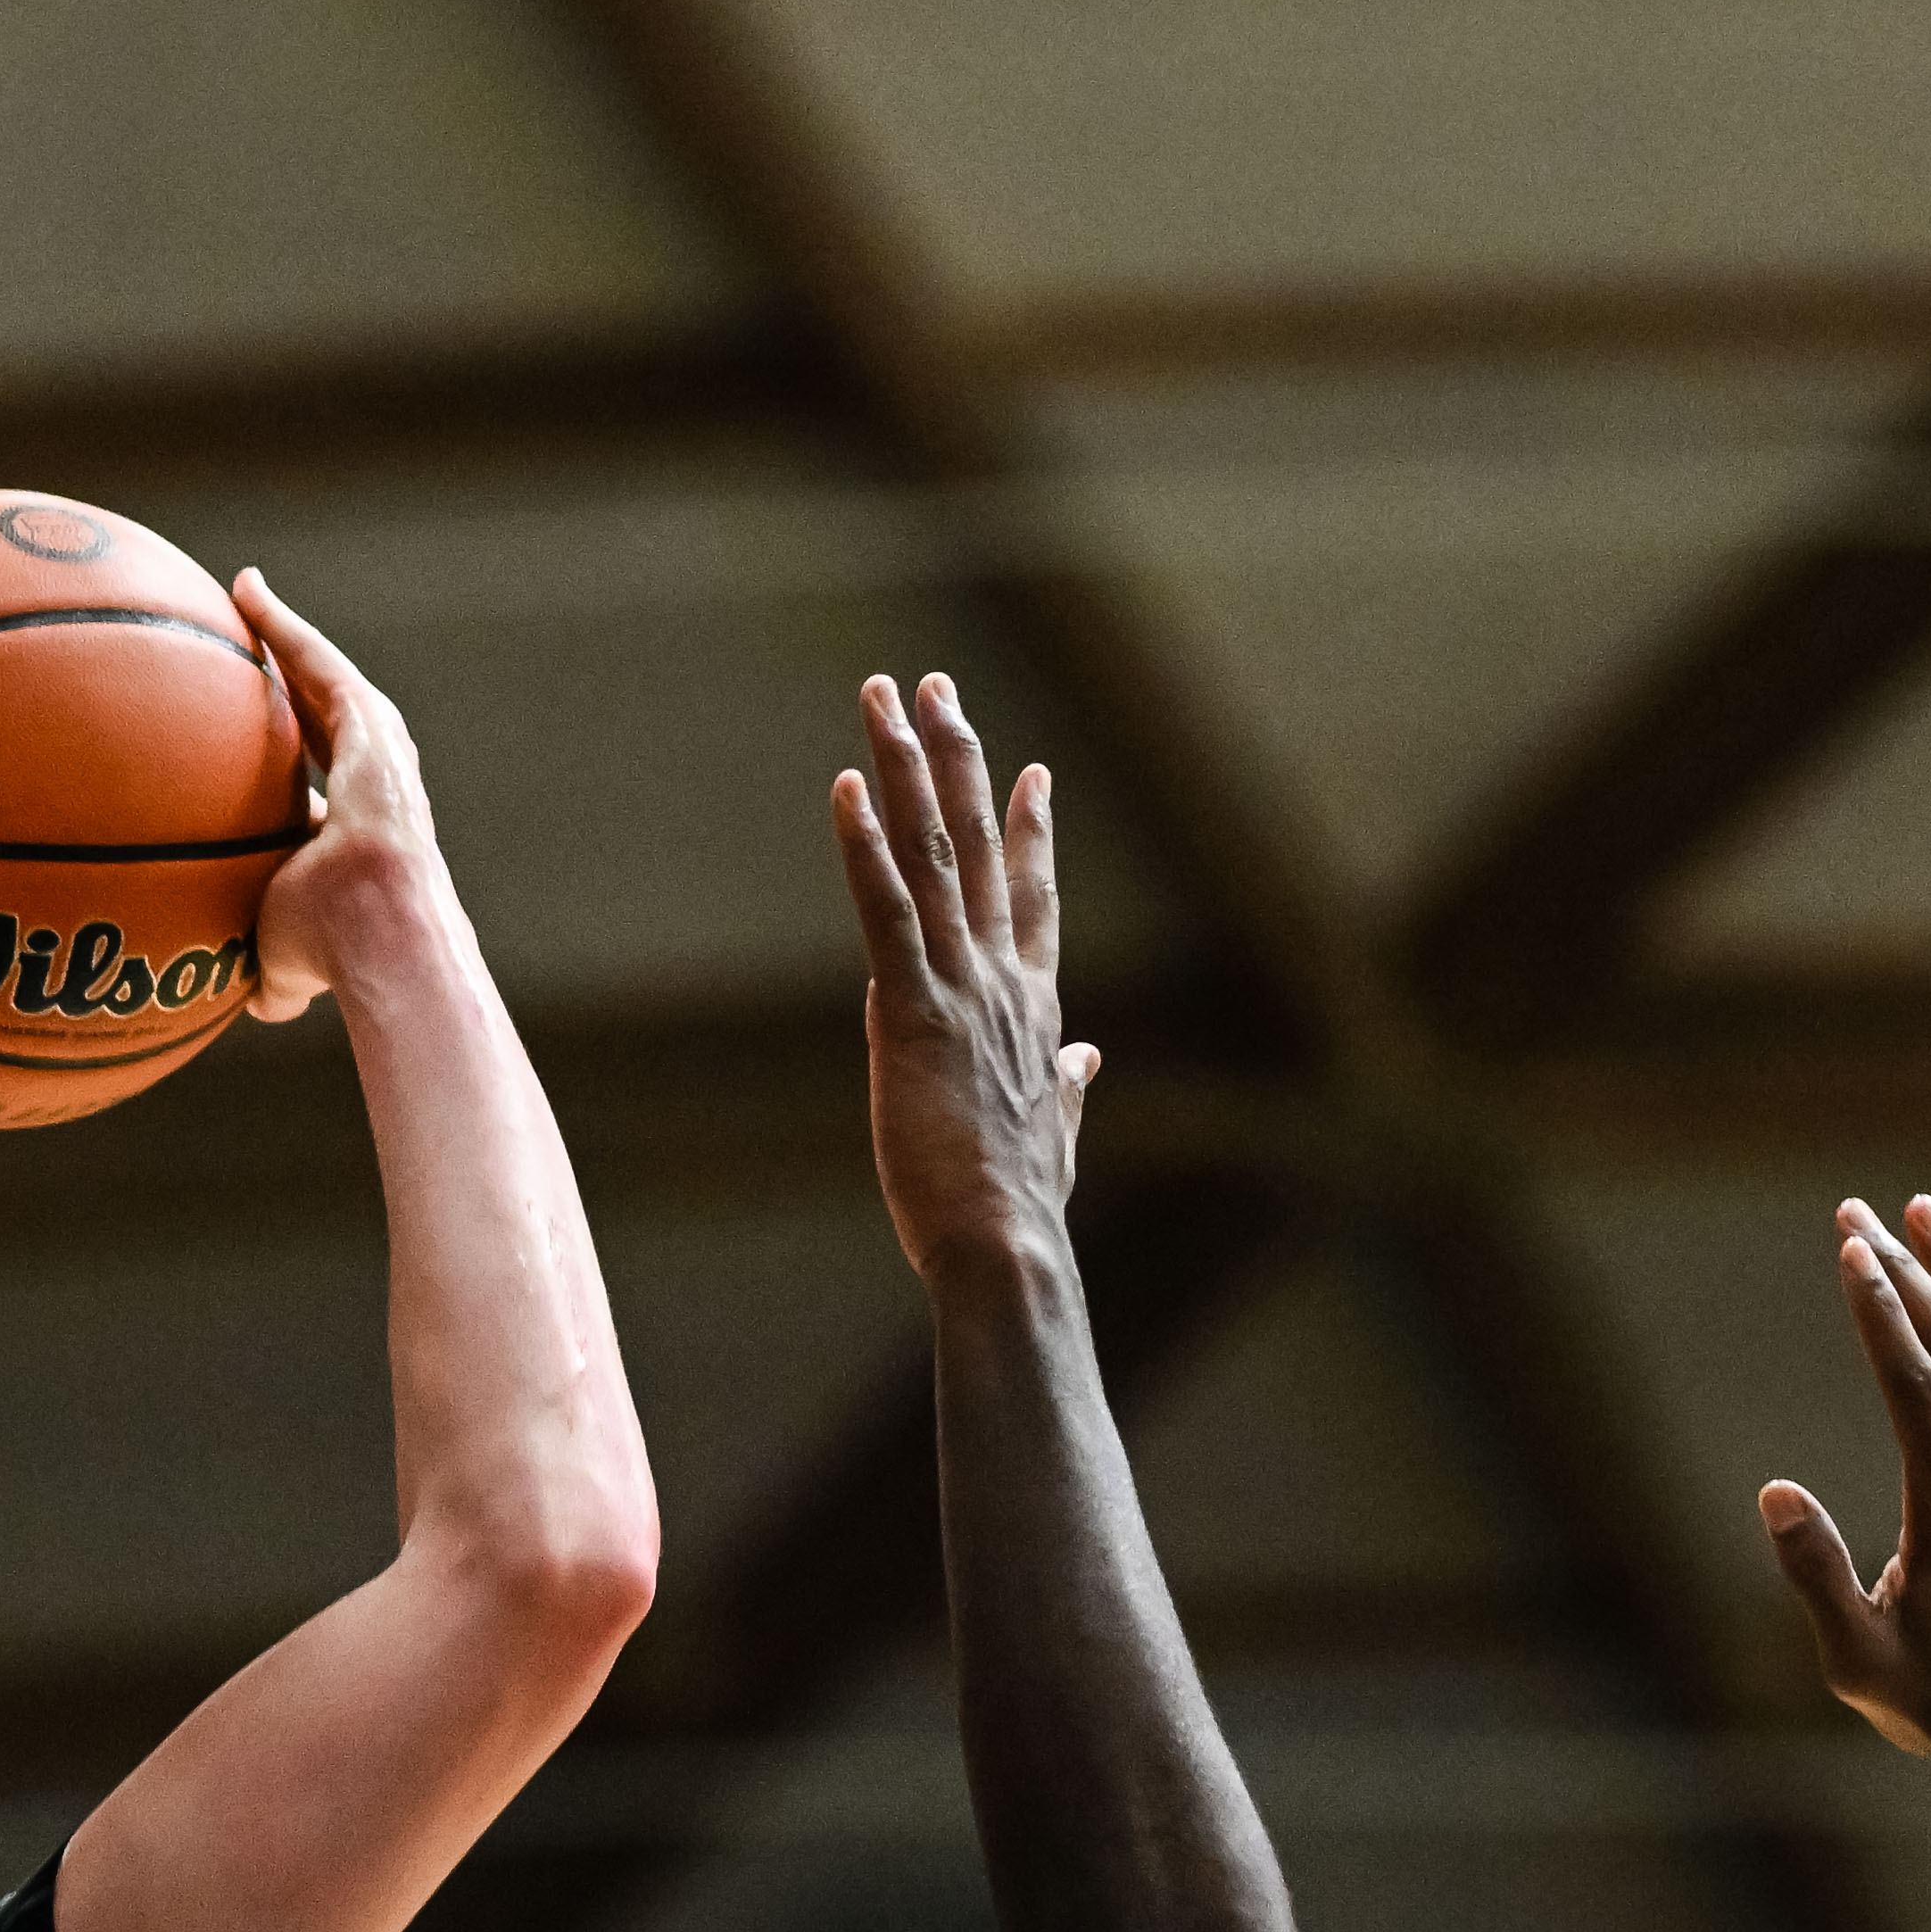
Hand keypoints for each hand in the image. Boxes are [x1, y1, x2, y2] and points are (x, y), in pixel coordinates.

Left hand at [228, 569, 446, 1021]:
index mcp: (355, 829)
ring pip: (326, 677)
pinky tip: (248, 593)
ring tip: (247, 596)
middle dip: (294, 672)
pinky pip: (319, 664)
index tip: (253, 734)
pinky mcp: (373, 730)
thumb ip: (267, 972)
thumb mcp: (283, 960)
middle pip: (327, 712)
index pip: (318, 779)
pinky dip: (285, 628)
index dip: (289, 754)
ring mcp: (378, 754)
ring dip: (288, 636)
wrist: (382, 934)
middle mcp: (375, 782)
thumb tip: (249, 1001)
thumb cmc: (335, 956)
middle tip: (254, 634)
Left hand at [827, 671, 1095, 1279]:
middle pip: (981, 845)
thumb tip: (1086, 1060)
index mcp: (1034, 1012)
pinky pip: (885, 909)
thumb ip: (1068, 1087)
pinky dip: (864, 843)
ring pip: (933, 852)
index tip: (1031, 770)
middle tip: (934, 685)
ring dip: (905, 766)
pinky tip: (843, 785)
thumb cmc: (1020, 1211)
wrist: (1006, 1246)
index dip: (1033, 832)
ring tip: (883, 696)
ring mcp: (961, 988)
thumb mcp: (1056, 1136)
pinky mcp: (912, 1011)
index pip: (1034, 900)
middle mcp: (1003, 982)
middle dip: (956, 758)